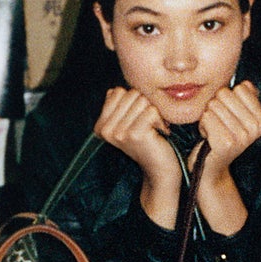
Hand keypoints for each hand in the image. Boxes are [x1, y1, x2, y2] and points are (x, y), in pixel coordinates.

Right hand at [95, 86, 181, 228]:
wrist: (159, 170)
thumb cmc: (147, 143)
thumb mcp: (127, 123)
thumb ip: (118, 106)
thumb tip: (113, 91)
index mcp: (100, 126)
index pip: (118, 92)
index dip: (133, 102)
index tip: (138, 119)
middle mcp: (106, 129)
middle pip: (131, 94)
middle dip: (144, 106)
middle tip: (148, 125)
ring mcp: (119, 132)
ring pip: (142, 100)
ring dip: (153, 113)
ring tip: (153, 129)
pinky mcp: (135, 134)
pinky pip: (151, 110)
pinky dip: (160, 119)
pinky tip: (158, 132)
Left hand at [196, 80, 260, 176]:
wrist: (213, 169)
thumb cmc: (223, 138)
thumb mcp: (237, 117)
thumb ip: (245, 99)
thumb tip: (247, 84)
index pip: (240, 88)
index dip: (228, 99)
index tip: (229, 116)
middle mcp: (255, 128)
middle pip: (224, 94)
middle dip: (216, 107)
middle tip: (219, 125)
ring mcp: (241, 136)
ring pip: (213, 105)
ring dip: (208, 117)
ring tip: (214, 132)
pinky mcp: (225, 143)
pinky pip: (206, 117)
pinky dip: (203, 126)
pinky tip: (208, 137)